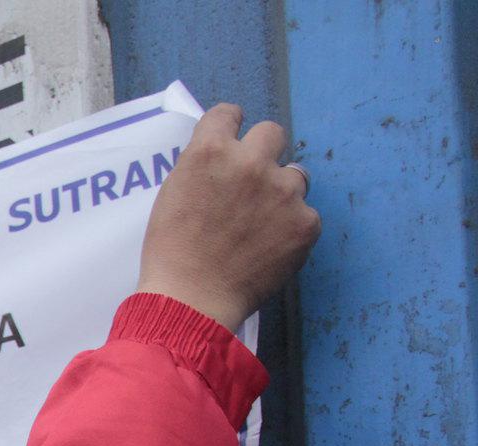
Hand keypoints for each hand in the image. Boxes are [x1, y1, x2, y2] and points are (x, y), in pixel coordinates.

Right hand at [135, 103, 320, 330]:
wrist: (191, 300)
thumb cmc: (171, 253)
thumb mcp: (173, 195)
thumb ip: (202, 168)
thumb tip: (223, 159)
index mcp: (210, 152)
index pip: (229, 114)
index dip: (229, 128)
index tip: (230, 142)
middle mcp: (250, 162)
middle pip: (272, 132)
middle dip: (263, 151)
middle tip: (252, 180)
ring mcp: (283, 191)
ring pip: (295, 175)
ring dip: (281, 192)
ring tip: (261, 224)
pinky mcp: (306, 222)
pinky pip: (305, 215)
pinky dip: (291, 229)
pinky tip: (270, 248)